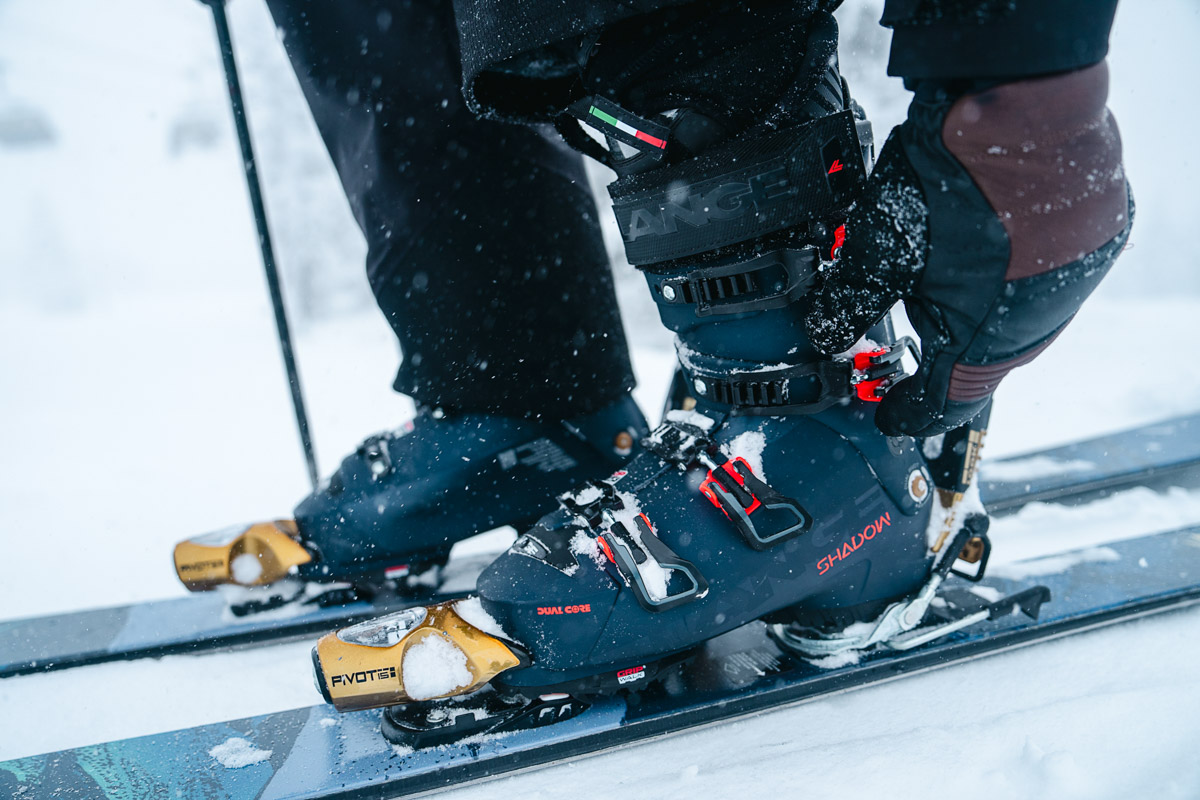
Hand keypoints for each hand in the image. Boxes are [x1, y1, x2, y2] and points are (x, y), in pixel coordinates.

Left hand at [806, 64, 1130, 436]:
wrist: (1019, 99)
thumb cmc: (950, 181)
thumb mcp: (877, 250)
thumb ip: (849, 302)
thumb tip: (825, 333)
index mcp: (985, 341)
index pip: (945, 401)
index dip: (910, 411)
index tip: (889, 415)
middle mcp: (1037, 322)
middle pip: (984, 363)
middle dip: (944, 358)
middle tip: (911, 348)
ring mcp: (1073, 280)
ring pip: (1018, 321)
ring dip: (981, 314)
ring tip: (944, 288)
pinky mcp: (1095, 239)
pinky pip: (1050, 278)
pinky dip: (1014, 275)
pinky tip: (989, 250)